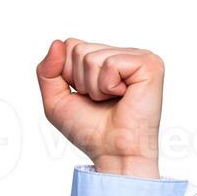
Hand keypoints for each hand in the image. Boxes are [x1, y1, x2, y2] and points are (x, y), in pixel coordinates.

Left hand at [36, 38, 162, 178]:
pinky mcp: (149, 64)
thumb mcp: (56, 100)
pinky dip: (108, 86)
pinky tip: (122, 96)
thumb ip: (47, 72)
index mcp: (105, 58)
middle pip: (78, 49)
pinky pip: (110, 64)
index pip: (70, 45)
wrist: (113, 152)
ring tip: (110, 100)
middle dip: (79, 81)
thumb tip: (57, 43)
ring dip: (94, 87)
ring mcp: (138, 56)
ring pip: (91, 57)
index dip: (67, 74)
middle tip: (99, 100)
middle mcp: (123, 54)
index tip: (84, 95)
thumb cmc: (90, 130)